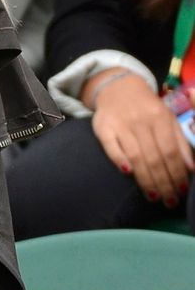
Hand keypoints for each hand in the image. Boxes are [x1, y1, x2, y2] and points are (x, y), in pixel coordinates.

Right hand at [82, 70, 193, 205]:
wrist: (118, 87)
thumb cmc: (148, 108)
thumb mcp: (168, 119)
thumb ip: (180, 142)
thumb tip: (190, 168)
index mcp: (161, 118)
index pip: (170, 150)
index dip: (176, 172)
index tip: (182, 191)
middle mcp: (141, 121)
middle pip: (154, 157)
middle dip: (163, 183)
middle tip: (169, 202)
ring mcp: (121, 125)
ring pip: (136, 156)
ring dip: (145, 179)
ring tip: (154, 197)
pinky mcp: (103, 128)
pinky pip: (111, 146)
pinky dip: (119, 159)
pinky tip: (127, 173)